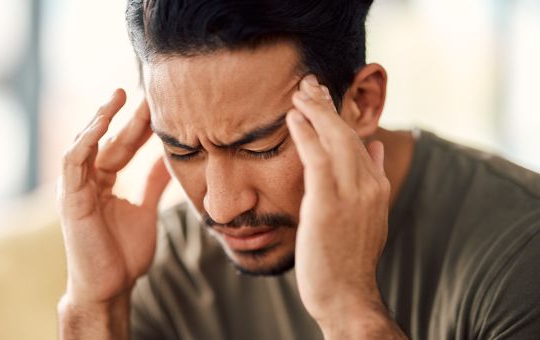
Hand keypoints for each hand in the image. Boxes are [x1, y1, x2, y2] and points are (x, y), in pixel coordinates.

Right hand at [57, 89, 169, 306]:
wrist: (111, 286)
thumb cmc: (124, 253)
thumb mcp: (145, 209)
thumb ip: (152, 183)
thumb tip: (171, 160)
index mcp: (104, 183)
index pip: (122, 146)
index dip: (139, 126)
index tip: (159, 105)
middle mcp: (88, 181)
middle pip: (108, 140)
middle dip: (125, 116)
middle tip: (146, 91)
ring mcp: (76, 188)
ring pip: (85, 143)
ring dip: (100, 118)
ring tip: (119, 95)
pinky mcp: (69, 198)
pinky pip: (72, 162)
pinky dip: (84, 140)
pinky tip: (101, 122)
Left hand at [287, 76, 389, 325]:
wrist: (346, 295)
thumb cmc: (348, 258)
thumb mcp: (367, 216)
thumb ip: (373, 179)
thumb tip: (377, 148)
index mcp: (377, 187)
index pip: (358, 141)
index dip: (340, 116)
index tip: (325, 98)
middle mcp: (369, 185)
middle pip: (348, 133)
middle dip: (328, 105)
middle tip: (310, 82)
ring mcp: (352, 194)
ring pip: (335, 139)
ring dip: (316, 111)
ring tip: (300, 90)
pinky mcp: (328, 204)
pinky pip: (317, 159)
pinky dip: (306, 134)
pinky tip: (293, 117)